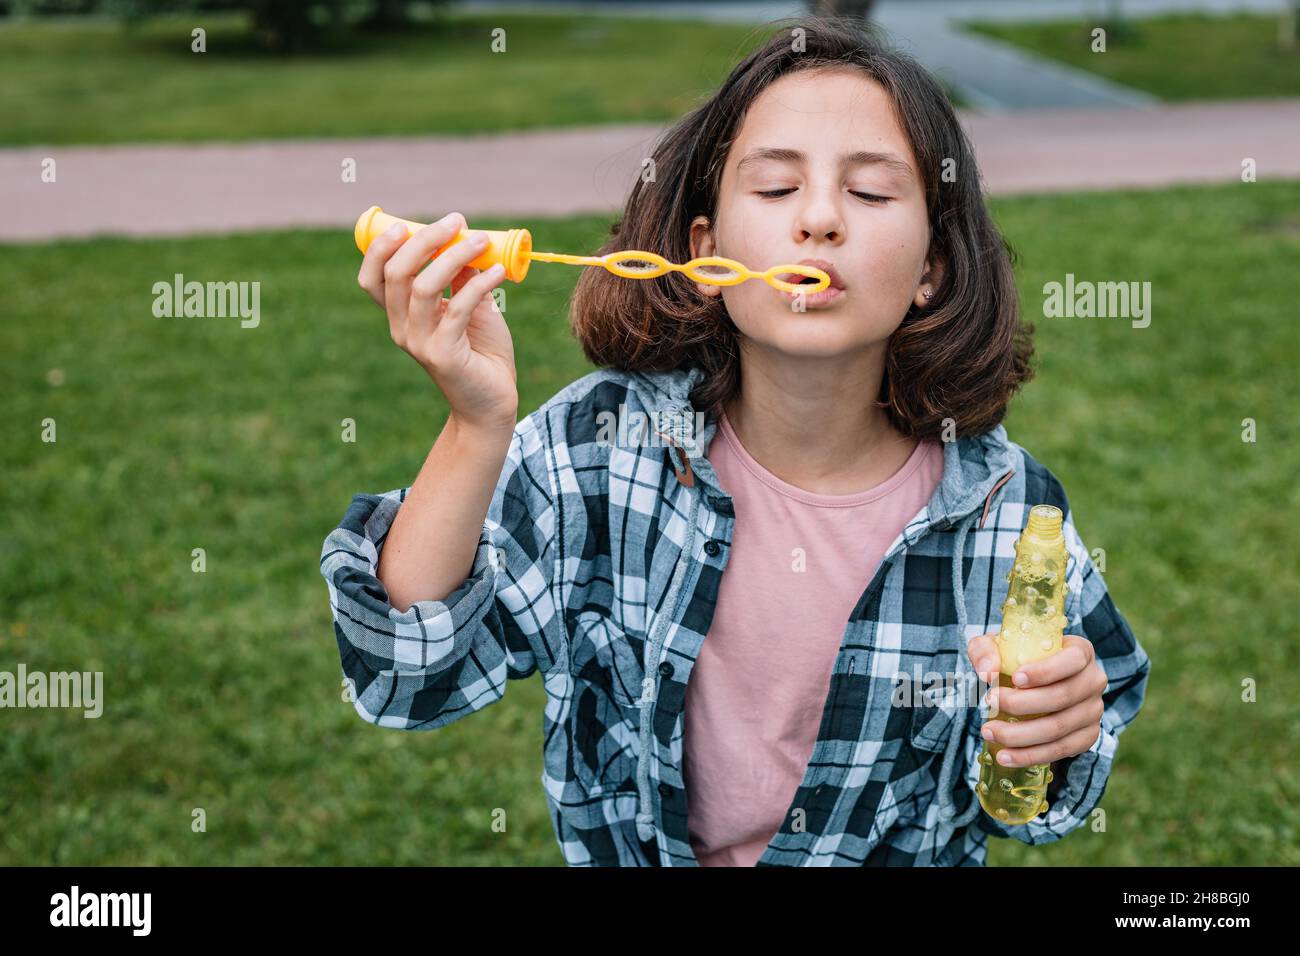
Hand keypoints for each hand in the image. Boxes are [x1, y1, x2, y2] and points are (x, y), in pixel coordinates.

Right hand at [357, 211, 518, 434]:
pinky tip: (499, 272)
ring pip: (423, 287)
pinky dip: (479, 284)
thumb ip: (461, 277)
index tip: (407, 223)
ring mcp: (419, 343)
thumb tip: (465, 238)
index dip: (380, 247)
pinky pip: (457, 309)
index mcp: (400, 315)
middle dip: (424, 239)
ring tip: (482, 241)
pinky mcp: (443, 355)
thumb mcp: (470, 306)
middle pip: (396, 273)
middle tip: (456, 221)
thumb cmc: (481, 352)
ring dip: (454, 256)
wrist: (492, 403)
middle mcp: (402, 328)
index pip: (373, 277)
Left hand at [965, 633, 1107, 768]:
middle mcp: (1093, 681)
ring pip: (1058, 728)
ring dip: (1019, 734)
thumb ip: (986, 650)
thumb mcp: (997, 645)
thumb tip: (987, 673)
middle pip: (1061, 697)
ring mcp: (1093, 711)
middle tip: (988, 701)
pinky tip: (1005, 755)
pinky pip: (1061, 750)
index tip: (1015, 679)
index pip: (1071, 660)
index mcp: (1080, 652)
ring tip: (989, 732)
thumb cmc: (1016, 659)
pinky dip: (1030, 755)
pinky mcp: (1088, 736)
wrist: (1032, 685)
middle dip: (1021, 704)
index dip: (1044, 671)